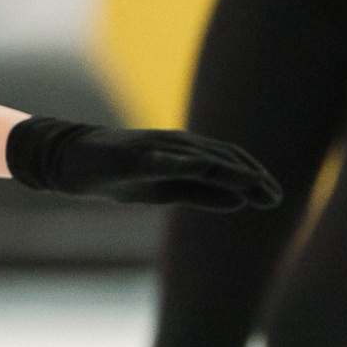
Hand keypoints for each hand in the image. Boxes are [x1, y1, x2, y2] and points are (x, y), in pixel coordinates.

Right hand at [4, 117, 277, 212]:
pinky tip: (209, 170)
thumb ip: (202, 193)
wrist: (69, 161)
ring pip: (201, 156)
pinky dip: (190, 162)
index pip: (229, 162)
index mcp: (185, 155)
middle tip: (277, 198)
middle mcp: (176, 145)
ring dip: (231, 170)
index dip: (254, 178)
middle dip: (252, 177)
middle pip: (223, 157)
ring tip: (256, 185)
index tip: (276, 198)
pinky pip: (166, 158)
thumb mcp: (164, 190)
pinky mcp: (135, 154)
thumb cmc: (117, 174)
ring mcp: (156, 147)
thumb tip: (241, 202)